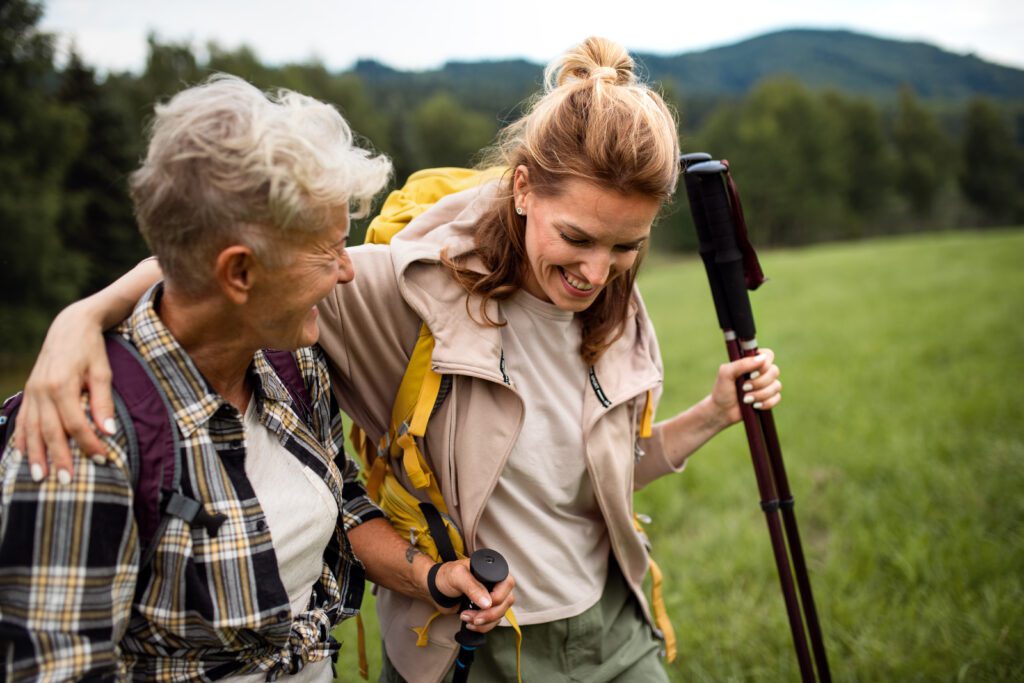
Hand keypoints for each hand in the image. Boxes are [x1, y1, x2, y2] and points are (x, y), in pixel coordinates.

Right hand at [14, 302, 113, 481]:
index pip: (75, 424)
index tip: (101, 459)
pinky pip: (23, 419)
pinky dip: (22, 438)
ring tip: (40, 478)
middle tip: (66, 482)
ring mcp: (32, 391)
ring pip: (31, 429)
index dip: (88, 444)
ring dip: (36, 455)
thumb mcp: (103, 372)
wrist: (70, 327)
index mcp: (62, 385)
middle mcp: (42, 390)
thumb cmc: (91, 350)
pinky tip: (23, 455)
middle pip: (49, 431)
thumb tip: (109, 432)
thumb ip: (104, 403)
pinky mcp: (29, 391)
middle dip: (58, 458)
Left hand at [431, 560, 515, 632]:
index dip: (499, 597)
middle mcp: (495, 584)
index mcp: (492, 571)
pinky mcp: (485, 610)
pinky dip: (482, 627)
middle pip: (506, 602)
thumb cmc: (445, 576)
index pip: (508, 584)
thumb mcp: (457, 576)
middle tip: (474, 618)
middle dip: (490, 614)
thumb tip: (488, 603)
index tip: (484, 605)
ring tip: (466, 618)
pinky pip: (493, 622)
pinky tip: (469, 624)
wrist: (435, 590)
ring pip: (500, 614)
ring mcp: (491, 598)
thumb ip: (472, 587)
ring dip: (484, 622)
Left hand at [710, 348, 781, 425]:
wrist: (722, 411)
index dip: (764, 365)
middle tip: (744, 388)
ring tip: (746, 400)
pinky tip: (754, 406)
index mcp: (751, 361)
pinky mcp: (769, 397)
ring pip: (777, 385)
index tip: (751, 374)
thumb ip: (742, 364)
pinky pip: (777, 397)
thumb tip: (761, 359)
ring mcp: (766, 385)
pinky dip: (766, 403)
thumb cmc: (722, 390)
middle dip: (759, 383)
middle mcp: (761, 371)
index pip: (768, 355)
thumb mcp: (726, 373)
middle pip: (774, 371)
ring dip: (760, 394)